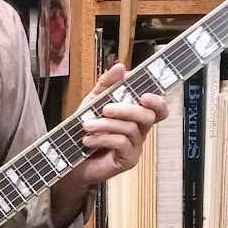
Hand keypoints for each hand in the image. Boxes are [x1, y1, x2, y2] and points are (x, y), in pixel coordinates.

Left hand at [73, 62, 168, 185]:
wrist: (69, 157)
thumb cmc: (85, 130)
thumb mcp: (93, 102)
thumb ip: (107, 85)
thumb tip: (121, 67)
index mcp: (135, 116)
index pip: (157, 108)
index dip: (157, 101)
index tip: (144, 95)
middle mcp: (140, 131)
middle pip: (148, 116)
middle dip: (126, 109)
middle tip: (105, 109)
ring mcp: (136, 147)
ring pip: (131, 129)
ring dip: (106, 124)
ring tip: (87, 125)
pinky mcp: (128, 161)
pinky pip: (122, 144)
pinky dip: (103, 138)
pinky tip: (88, 140)